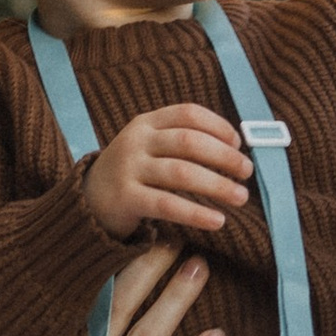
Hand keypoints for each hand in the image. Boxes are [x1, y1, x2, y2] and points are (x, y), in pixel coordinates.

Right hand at [88, 106, 253, 238]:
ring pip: (182, 173)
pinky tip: (217, 221)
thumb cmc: (133, 173)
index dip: (218, 126)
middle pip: (189, 142)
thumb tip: (235, 148)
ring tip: (241, 197)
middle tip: (247, 172)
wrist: (87, 201)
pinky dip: (196, 213)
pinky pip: (167, 205)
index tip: (239, 144)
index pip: (188, 114)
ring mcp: (128, 169)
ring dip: (217, 185)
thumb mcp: (150, 147)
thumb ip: (182, 142)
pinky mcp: (125, 198)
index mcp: (146, 123)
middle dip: (224, 156)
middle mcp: (136, 141)